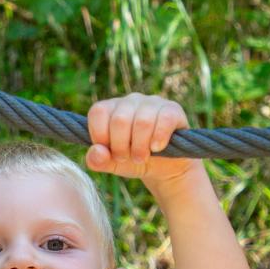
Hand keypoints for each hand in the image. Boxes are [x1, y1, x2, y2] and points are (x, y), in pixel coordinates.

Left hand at [85, 94, 202, 194]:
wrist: (164, 168)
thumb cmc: (134, 161)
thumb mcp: (112, 164)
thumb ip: (97, 160)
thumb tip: (97, 150)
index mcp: (111, 108)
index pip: (98, 112)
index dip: (101, 136)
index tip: (109, 152)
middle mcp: (130, 100)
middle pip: (119, 120)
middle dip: (121, 147)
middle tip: (127, 158)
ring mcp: (152, 102)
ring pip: (142, 122)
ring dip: (140, 147)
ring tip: (141, 158)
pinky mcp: (172, 109)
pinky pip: (164, 120)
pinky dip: (159, 139)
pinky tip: (157, 148)